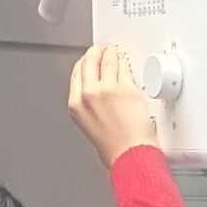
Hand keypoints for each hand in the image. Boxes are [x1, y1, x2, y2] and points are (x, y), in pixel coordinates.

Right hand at [69, 43, 158, 168]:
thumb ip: (90, 106)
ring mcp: (106, 90)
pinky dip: (123, 61)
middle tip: (103, 50)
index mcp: (75, 105)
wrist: (130, 156)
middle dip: (95, 53)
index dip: (84, 62)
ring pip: (105, 61)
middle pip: (88, 62)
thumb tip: (97, 92)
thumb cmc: (115, 149)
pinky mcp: (124, 88)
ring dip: (110, 53)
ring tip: (115, 53)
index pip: (76, 73)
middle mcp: (87, 95)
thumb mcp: (90, 126)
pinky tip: (125, 61)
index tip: (90, 59)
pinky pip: (123, 67)